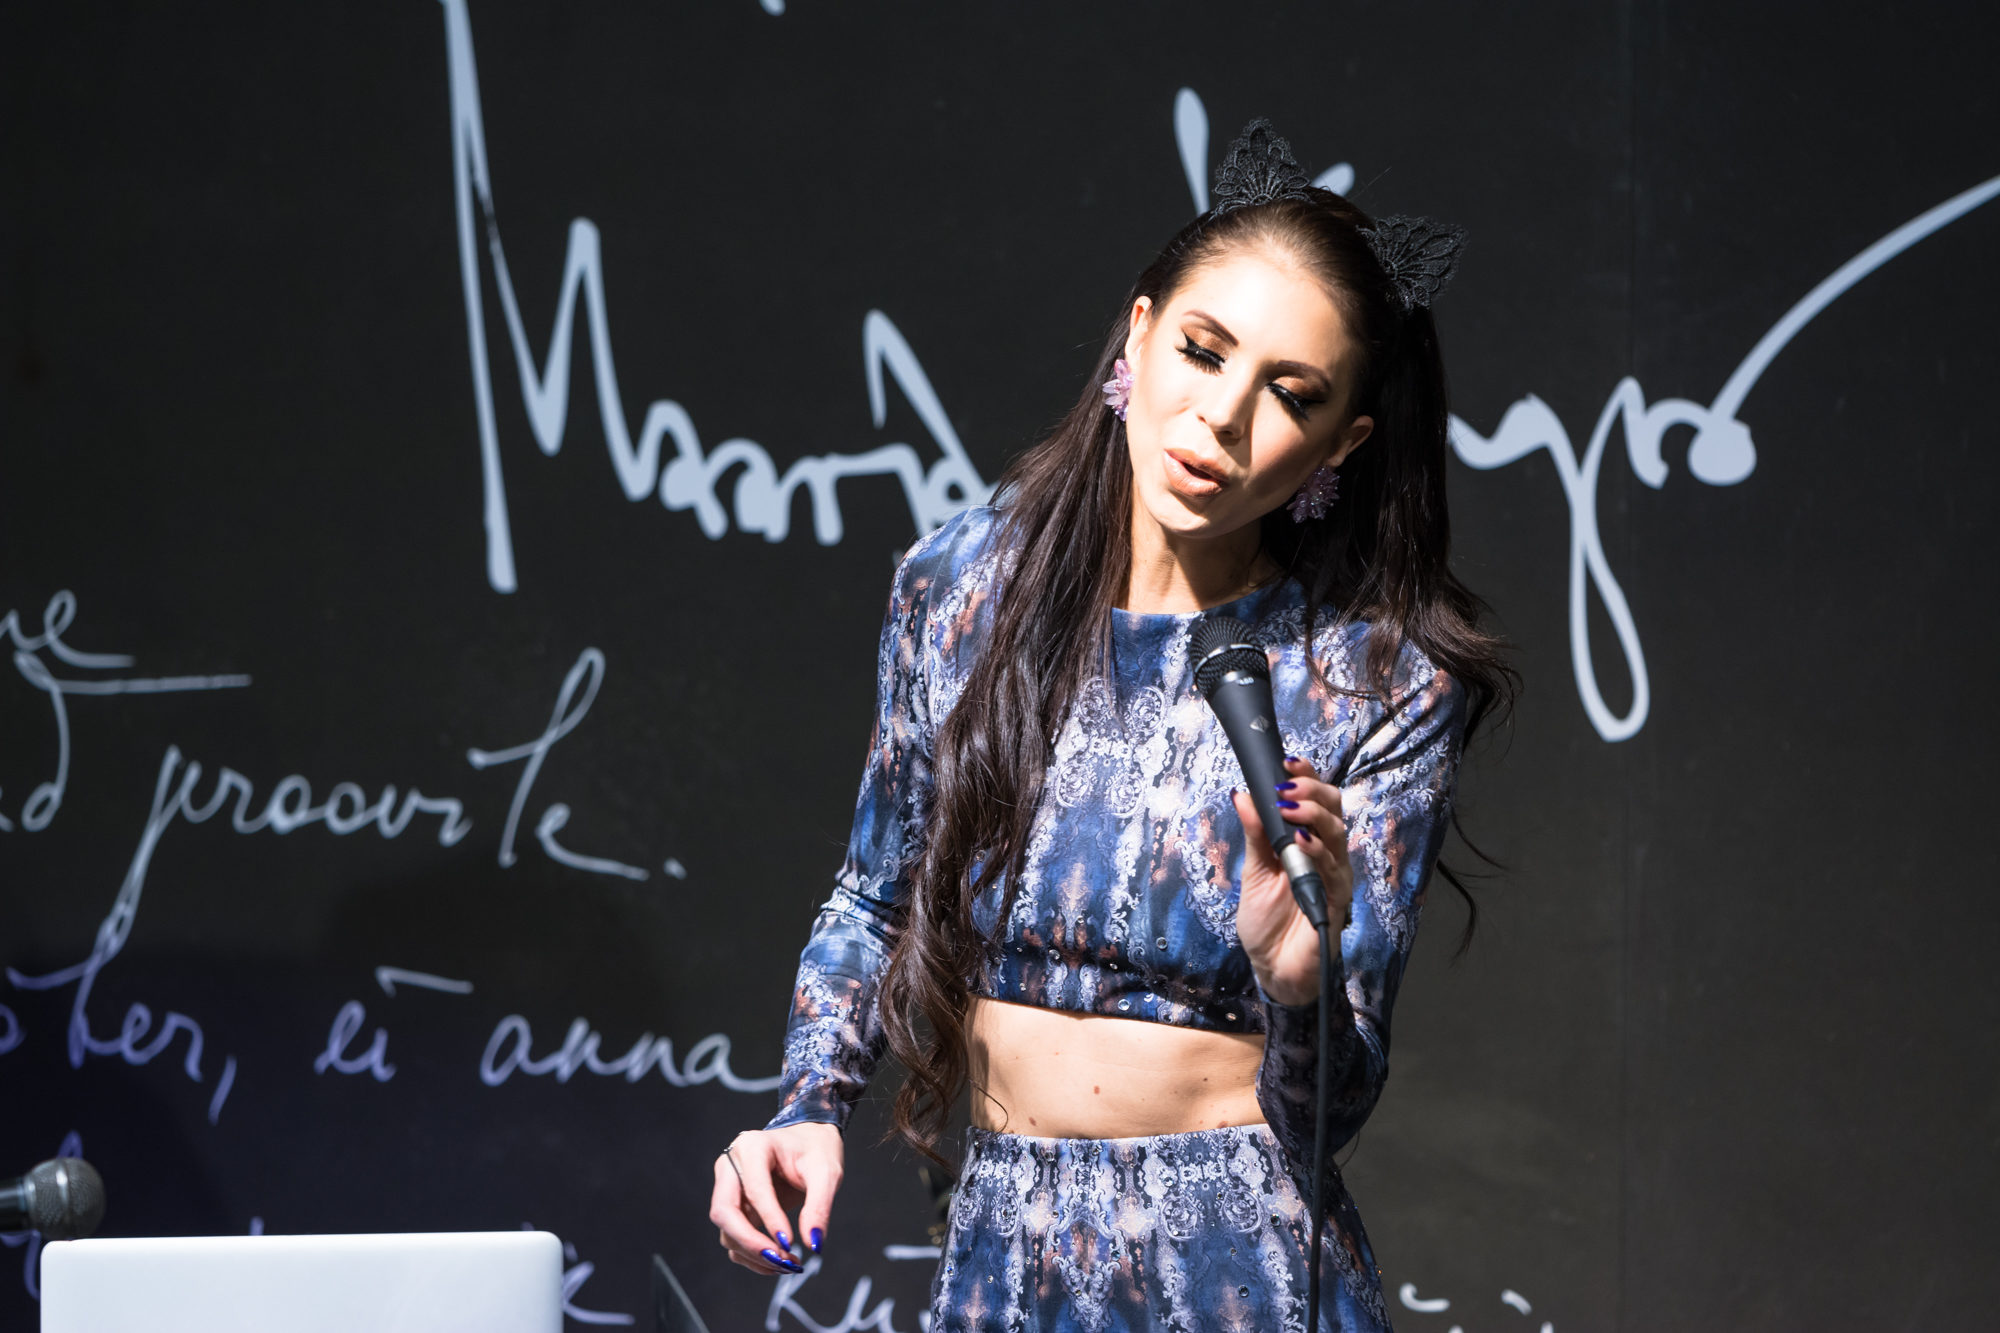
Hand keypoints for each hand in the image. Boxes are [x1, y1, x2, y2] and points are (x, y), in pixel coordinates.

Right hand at [709, 1122, 842, 1275]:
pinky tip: (780, 1262)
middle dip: (750, 1242)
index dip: (769, 1218)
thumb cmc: (816, 1151)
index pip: (753, 1188)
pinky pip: (734, 1240)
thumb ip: (820, 1206)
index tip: (789, 1243)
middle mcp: (731, 1166)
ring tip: (790, 1263)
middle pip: (724, 1212)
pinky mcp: (733, 1210)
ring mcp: (727, 1189)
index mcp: (752, 1147)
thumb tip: (813, 1244)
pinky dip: (753, 1258)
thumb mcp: (827, 1172)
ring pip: (727, 1231)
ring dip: (754, 1255)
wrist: (808, 1144)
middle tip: (782, 1260)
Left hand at [1232, 755, 1353, 1006]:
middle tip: (1286, 787)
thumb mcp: (1253, 872)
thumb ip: (1254, 835)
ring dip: (1314, 816)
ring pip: (1338, 834)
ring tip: (1289, 808)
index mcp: (1306, 843)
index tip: (1288, 761)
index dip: (1307, 778)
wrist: (1273, 970)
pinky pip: (1334, 870)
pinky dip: (1318, 852)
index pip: (1316, 800)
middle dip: (1312, 790)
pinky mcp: (1336, 901)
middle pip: (1333, 809)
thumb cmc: (1266, 922)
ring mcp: (1334, 877)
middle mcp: (1326, 855)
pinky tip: (1301, 843)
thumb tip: (1242, 794)